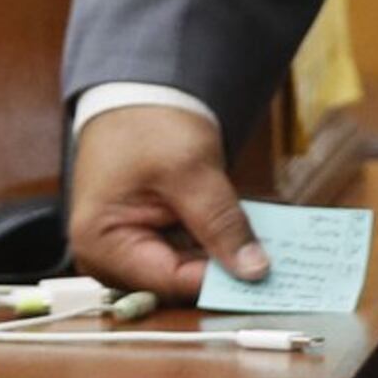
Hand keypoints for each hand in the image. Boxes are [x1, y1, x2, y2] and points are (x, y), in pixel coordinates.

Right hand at [67, 104, 271, 300]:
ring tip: (268, 249)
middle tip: (275, 265)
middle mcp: (107, 256)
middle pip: (175, 281)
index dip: (218, 282)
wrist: (140, 96)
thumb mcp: (190, 170)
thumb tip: (254, 270)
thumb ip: (222, 222)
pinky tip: (249, 237)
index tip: (265, 278)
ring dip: (223, 258)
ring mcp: (127, 249)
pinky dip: (215, 244)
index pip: (168, 281)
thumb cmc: (148, 124)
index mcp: (101, 243)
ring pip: (185, 270)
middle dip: (223, 271)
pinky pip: (186, 253)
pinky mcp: (148, 238)